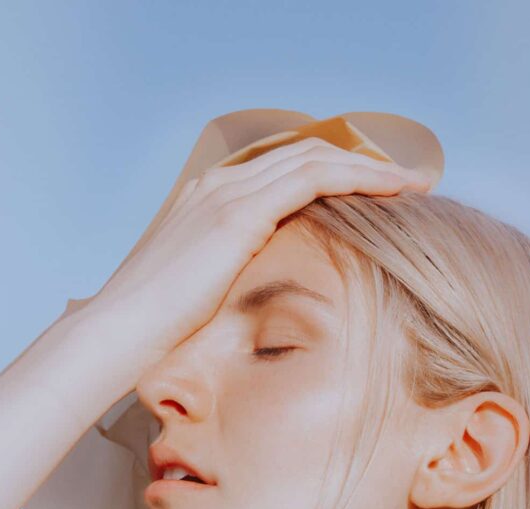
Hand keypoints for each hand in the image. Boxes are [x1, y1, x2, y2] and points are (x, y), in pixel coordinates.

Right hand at [75, 138, 429, 395]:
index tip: (369, 196)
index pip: (281, 171)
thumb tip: (263, 307)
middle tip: (403, 184)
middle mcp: (218, 184)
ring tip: (411, 184)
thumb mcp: (201, 297)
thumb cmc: (156, 331)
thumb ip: (232, 283)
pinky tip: (391, 190)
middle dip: (358, 165)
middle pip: (304, 154)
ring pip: (316, 158)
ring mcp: (227, 192)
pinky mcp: (238, 211)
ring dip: (369, 167)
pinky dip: (358, 177)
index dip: (331, 177)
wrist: (119, 333)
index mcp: (208, 200)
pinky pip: (313, 177)